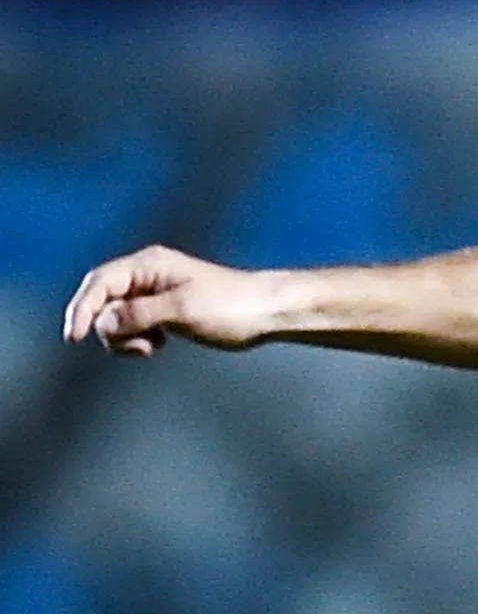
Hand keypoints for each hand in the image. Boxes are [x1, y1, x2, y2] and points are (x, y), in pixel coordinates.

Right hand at [63, 246, 274, 356]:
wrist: (268, 312)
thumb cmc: (232, 307)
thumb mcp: (182, 311)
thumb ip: (139, 314)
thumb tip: (104, 322)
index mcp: (149, 264)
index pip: (100, 282)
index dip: (82, 309)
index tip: (74, 337)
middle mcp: (148, 274)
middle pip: (104, 300)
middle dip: (110, 328)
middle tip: (139, 348)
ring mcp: (156, 292)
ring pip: (118, 316)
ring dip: (127, 337)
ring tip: (156, 347)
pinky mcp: (166, 310)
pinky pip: (136, 325)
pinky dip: (140, 339)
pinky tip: (163, 345)